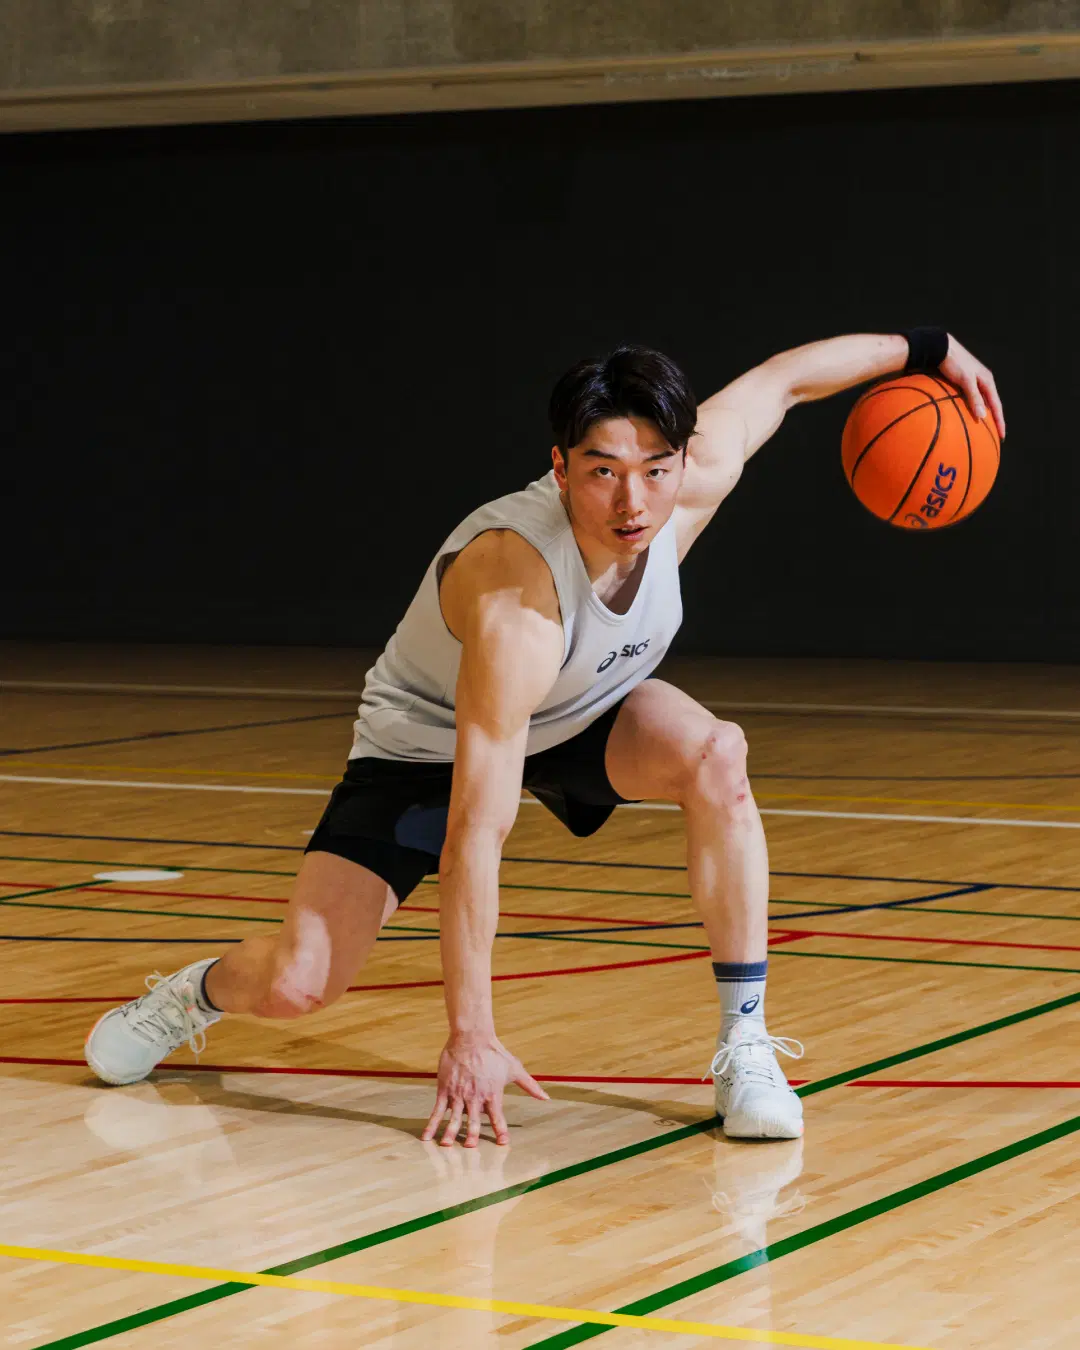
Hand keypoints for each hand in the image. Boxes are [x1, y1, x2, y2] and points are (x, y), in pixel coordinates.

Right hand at [421, 1033, 548, 1147]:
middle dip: (472, 1136)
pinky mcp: (445, 1089)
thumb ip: (530, 1086)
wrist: (472, 1037)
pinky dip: (432, 1124)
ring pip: (454, 1119)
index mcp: (492, 1095)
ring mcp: (458, 1094)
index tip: (504, 1143)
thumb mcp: (514, 1069)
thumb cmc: (494, 1052)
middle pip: (473, 1122)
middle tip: (471, 1147)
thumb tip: (546, 1097)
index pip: (497, 1117)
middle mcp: (475, 1097)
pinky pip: (437, 1110)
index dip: (501, 1131)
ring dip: (451, 1134)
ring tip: (447, 1147)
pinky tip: (427, 1136)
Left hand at [940, 335, 1005, 439]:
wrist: (940, 348)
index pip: (997, 405)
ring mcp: (974, 382)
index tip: (1001, 436)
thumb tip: (982, 417)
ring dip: (983, 415)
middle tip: (995, 436)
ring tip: (983, 429)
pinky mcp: (964, 382)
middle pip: (991, 405)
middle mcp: (983, 382)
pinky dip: (972, 409)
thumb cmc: (953, 362)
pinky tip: (966, 417)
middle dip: (994, 420)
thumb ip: (974, 397)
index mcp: (988, 381)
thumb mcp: (965, 380)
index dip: (999, 421)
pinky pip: (971, 400)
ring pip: (981, 403)